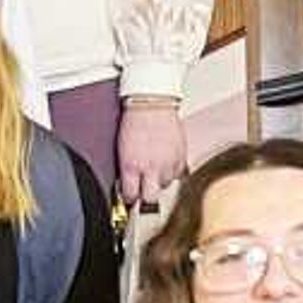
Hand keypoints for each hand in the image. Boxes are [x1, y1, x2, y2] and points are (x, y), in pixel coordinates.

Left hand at [114, 95, 185, 209]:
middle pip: (151, 198)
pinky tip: (166, 163)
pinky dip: (172, 171)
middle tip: (143, 189)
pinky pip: (179, 174)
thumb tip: (126, 186)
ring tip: (155, 169)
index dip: (129, 198)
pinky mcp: (181, 156)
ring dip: (159, 181)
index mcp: (132, 166)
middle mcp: (151, 167)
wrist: (153, 104)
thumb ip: (125, 171)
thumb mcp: (121, 150)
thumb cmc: (134, 123)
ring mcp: (168, 163)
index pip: (131, 196)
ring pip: (166, 185)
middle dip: (146, 196)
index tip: (130, 196)